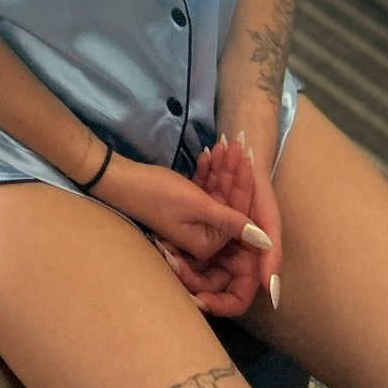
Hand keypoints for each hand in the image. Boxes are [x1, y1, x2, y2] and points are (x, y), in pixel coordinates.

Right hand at [154, 135, 266, 319]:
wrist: (121, 180)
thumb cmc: (158, 194)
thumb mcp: (197, 205)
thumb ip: (232, 221)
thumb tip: (266, 241)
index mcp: (208, 244)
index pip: (236, 214)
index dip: (243, 185)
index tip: (248, 158)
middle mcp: (204, 236)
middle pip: (227, 202)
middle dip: (232, 172)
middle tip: (238, 144)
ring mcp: (194, 220)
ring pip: (216, 192)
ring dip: (220, 168)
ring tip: (224, 143)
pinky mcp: (184, 206)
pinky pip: (202, 189)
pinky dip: (205, 172)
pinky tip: (207, 153)